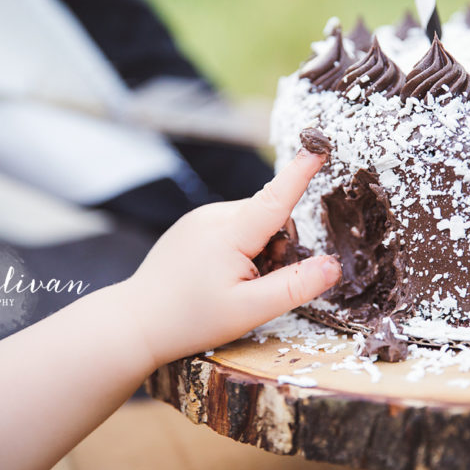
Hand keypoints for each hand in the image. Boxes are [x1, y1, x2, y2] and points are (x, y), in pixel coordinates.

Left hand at [124, 148, 340, 364]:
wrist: (136, 323)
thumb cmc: (190, 320)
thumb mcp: (250, 311)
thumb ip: (294, 287)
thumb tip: (333, 266)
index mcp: (229, 233)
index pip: (275, 197)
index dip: (300, 172)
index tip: (318, 146)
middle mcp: (213, 215)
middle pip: (269, 216)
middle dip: (278, 245)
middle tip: (257, 284)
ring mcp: (200, 218)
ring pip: (252, 222)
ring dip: (258, 248)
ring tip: (234, 284)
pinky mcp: (193, 225)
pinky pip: (232, 227)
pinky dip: (240, 248)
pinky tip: (219, 276)